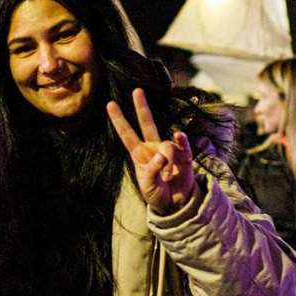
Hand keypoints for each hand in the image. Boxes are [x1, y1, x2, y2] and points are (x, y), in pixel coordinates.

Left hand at [107, 88, 196, 215]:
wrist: (176, 204)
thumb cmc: (157, 194)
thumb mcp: (148, 186)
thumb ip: (152, 171)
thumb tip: (162, 156)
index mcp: (139, 154)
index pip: (127, 134)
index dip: (119, 120)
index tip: (110, 104)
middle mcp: (153, 148)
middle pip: (147, 123)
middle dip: (142, 107)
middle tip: (137, 91)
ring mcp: (169, 150)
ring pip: (166, 145)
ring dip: (167, 162)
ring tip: (168, 178)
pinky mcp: (184, 156)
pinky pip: (183, 145)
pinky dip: (181, 141)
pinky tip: (179, 137)